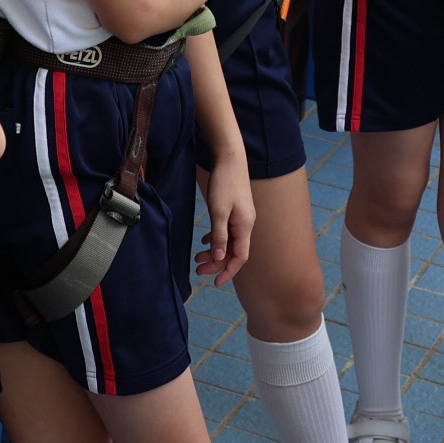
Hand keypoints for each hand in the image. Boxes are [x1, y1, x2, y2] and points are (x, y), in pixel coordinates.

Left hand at [194, 151, 253, 285]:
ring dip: (215, 252)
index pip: (240, 257)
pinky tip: (205, 241)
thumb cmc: (224, 183)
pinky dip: (216, 239)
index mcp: (244, 227)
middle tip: (198, 271)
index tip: (216, 282)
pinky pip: (227, 232)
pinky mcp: (235, 211)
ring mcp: (241, 218)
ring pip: (229, 242)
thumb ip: (219, 235)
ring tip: (197, 259)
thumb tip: (219, 257)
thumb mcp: (218, 211)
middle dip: (216, 264)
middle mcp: (246, 225)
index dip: (228, 271)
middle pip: (233, 252)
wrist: (230, 159)